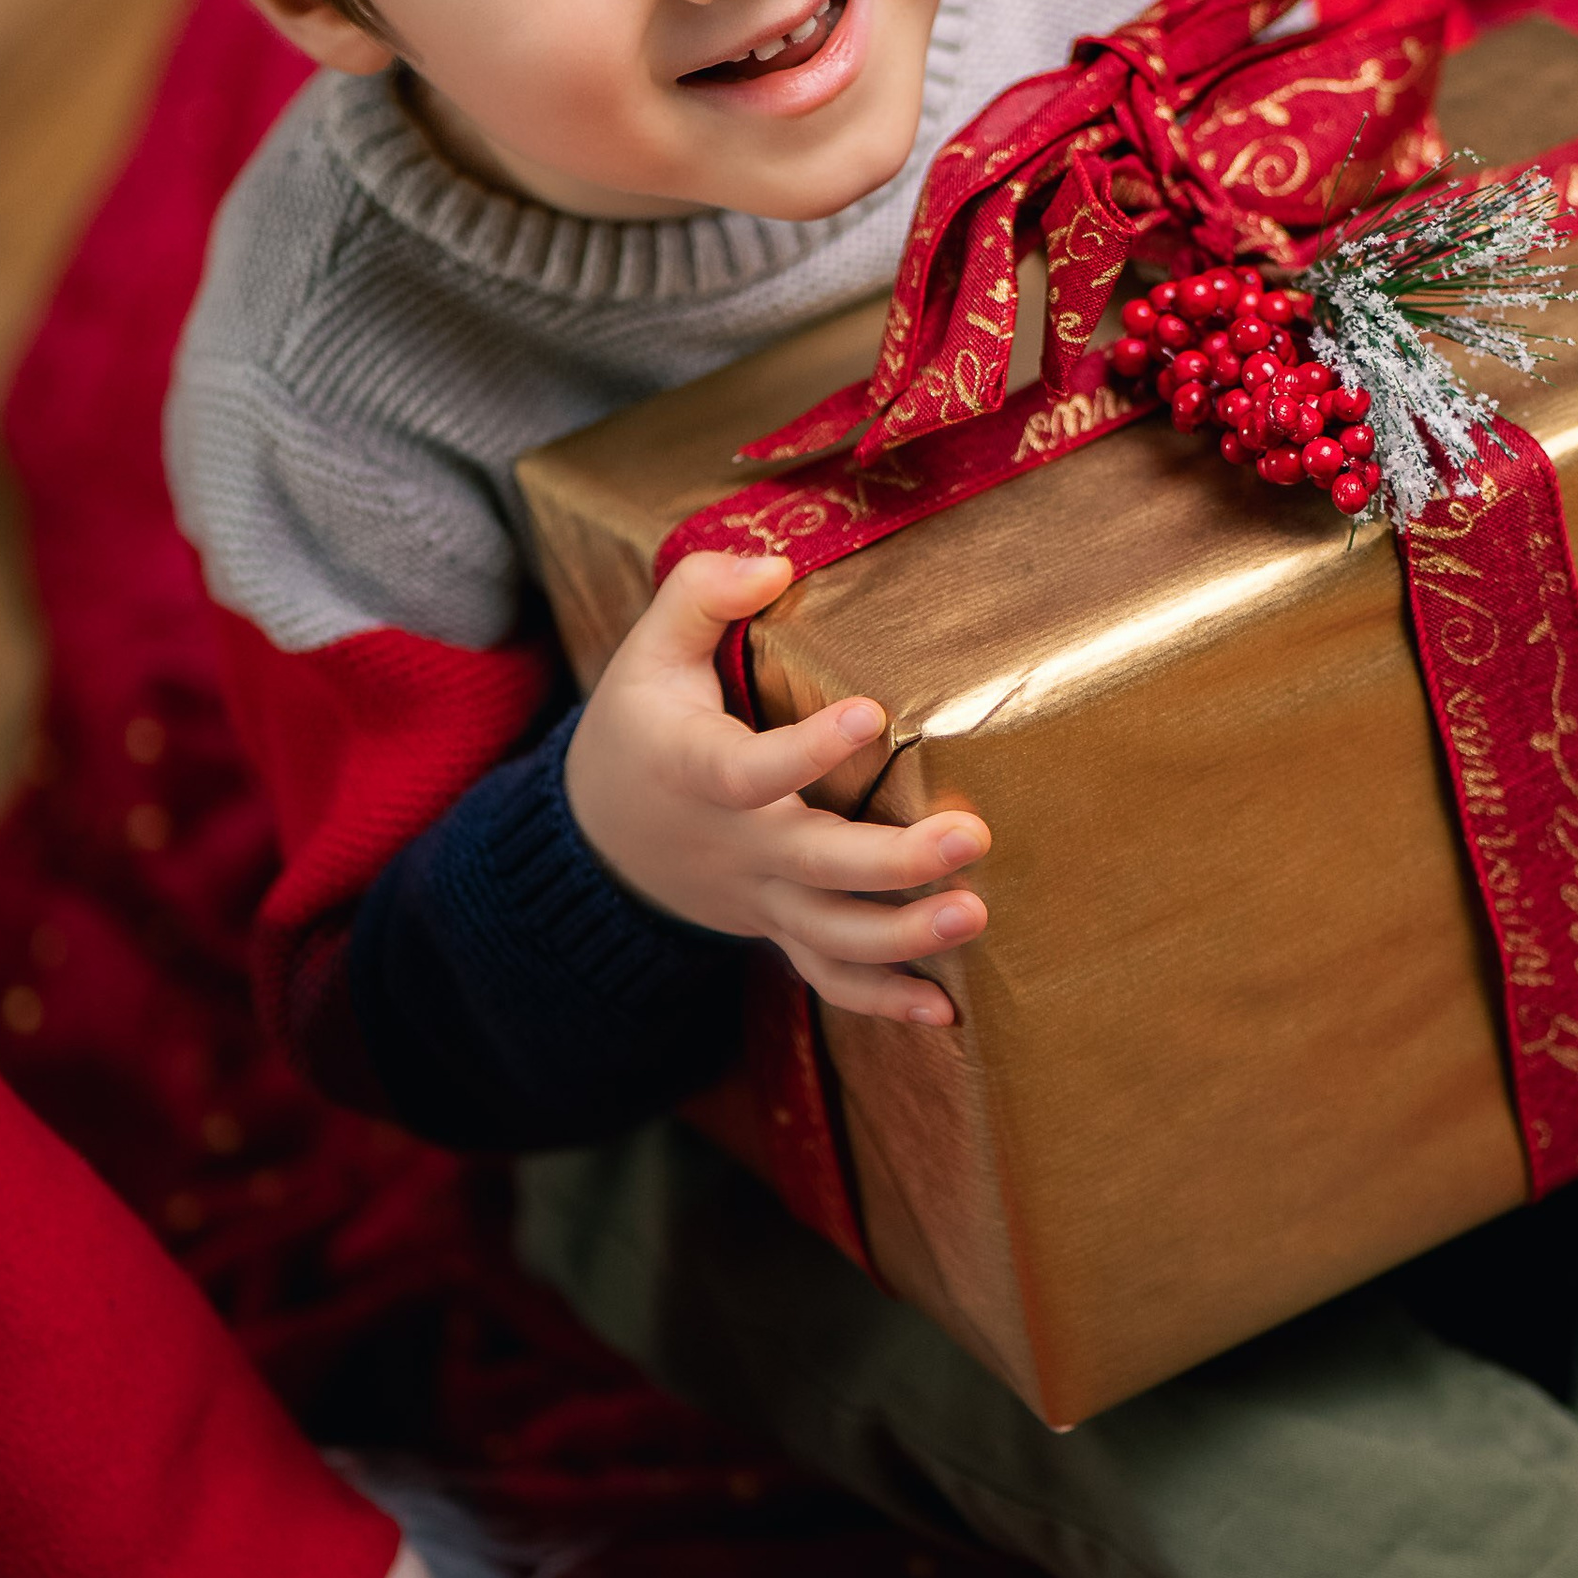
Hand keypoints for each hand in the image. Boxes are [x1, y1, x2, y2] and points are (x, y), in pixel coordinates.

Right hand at [564, 552, 988, 1024]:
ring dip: (905, 938)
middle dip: (893, 862)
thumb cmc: (641, 728)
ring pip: (830, 936)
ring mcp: (759, 898)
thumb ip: (699, 594)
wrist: (601, 839)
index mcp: (694, 770)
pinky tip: (946, 1012)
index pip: (747, 770)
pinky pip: (827, 976)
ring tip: (976, 915)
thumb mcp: (649, 653)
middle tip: (971, 839)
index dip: (806, 750)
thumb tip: (773, 565)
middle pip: (814, 865)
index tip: (874, 712)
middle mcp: (734, 847)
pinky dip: (882, 1002)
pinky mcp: (779, 928)